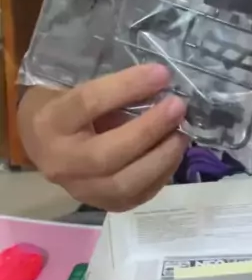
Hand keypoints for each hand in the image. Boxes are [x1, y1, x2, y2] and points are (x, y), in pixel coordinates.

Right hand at [28, 65, 187, 211]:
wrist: (42, 142)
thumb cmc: (66, 106)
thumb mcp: (78, 87)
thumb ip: (114, 88)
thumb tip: (160, 82)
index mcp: (51, 122)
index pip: (88, 103)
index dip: (128, 87)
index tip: (161, 74)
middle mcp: (61, 162)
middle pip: (107, 154)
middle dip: (149, 130)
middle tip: (177, 107)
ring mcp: (79, 190)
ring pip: (123, 185)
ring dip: (161, 158)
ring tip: (182, 132)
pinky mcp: (100, 205)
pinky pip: (135, 197)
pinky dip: (161, 175)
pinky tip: (174, 153)